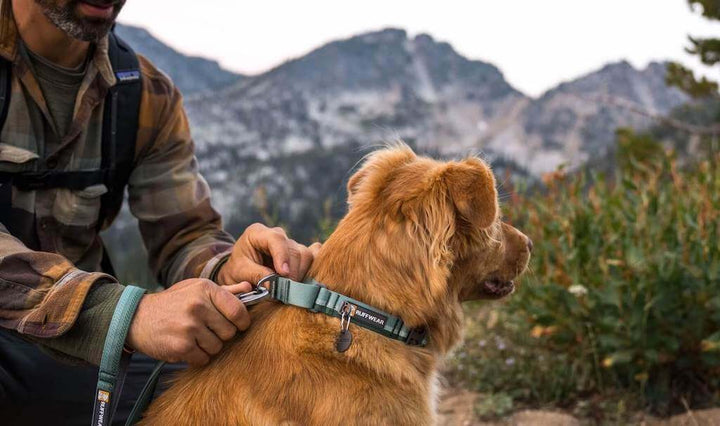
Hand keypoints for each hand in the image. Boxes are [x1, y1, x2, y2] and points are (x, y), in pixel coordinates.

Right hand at [126, 278, 250, 366]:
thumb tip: (250, 288)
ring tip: (193, 336)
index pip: (238, 310)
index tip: (238, 325)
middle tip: (206, 330)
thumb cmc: (173, 303)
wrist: (136, 318)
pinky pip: (203, 358)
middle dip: (221, 334)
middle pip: (230, 331)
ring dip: (208, 346)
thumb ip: (225, 291)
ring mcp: (189, 326)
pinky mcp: (181, 346)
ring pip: (217, 346)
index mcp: (205, 289)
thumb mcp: (196, 289)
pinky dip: (197, 356)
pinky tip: (186, 346)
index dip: (242, 321)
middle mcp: (198, 306)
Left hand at [217, 223, 321, 285]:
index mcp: (258, 233)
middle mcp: (277, 235)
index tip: (283, 273)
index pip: (276, 239)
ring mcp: (290, 244)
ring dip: (300, 274)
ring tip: (288, 289)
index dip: (282, 255)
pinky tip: (305, 281)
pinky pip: (313, 258)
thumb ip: (256, 275)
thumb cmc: (237, 270)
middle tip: (285, 291)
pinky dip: (311, 269)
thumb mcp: (240, 272)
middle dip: (292, 272)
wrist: (240, 273)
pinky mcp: (298, 254)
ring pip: (306, 255)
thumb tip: (274, 286)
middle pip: (294, 249)